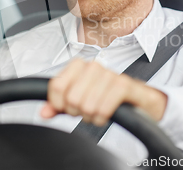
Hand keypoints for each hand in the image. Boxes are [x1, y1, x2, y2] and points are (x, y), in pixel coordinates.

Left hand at [40, 58, 167, 125]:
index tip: (68, 107)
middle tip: (88, 110)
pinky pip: (103, 108)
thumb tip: (43, 112)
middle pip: (71, 98)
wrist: (139, 99)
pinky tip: (107, 114)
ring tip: (99, 111)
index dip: (59, 104)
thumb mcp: (79, 100)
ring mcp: (109, 74)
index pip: (56, 86)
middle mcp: (93, 66)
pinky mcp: (124, 85)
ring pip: (87, 105)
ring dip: (92, 116)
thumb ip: (59, 106)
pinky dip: (102, 117)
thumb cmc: (107, 97)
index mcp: (79, 66)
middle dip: (78, 112)